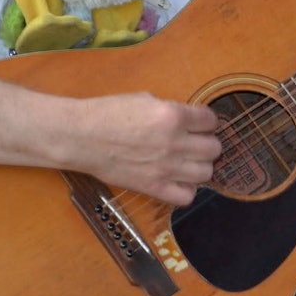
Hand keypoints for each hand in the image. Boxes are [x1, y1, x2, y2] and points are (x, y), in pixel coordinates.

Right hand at [71, 93, 221, 206]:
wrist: (81, 137)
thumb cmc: (108, 113)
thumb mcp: (145, 99)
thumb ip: (170, 110)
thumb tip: (187, 120)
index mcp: (173, 115)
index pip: (211, 121)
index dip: (206, 121)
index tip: (200, 123)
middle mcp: (174, 142)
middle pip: (214, 148)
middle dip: (206, 143)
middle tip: (194, 142)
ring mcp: (165, 167)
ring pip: (206, 172)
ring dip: (199, 166)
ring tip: (187, 161)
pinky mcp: (153, 187)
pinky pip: (186, 196)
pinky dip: (186, 189)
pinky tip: (177, 179)